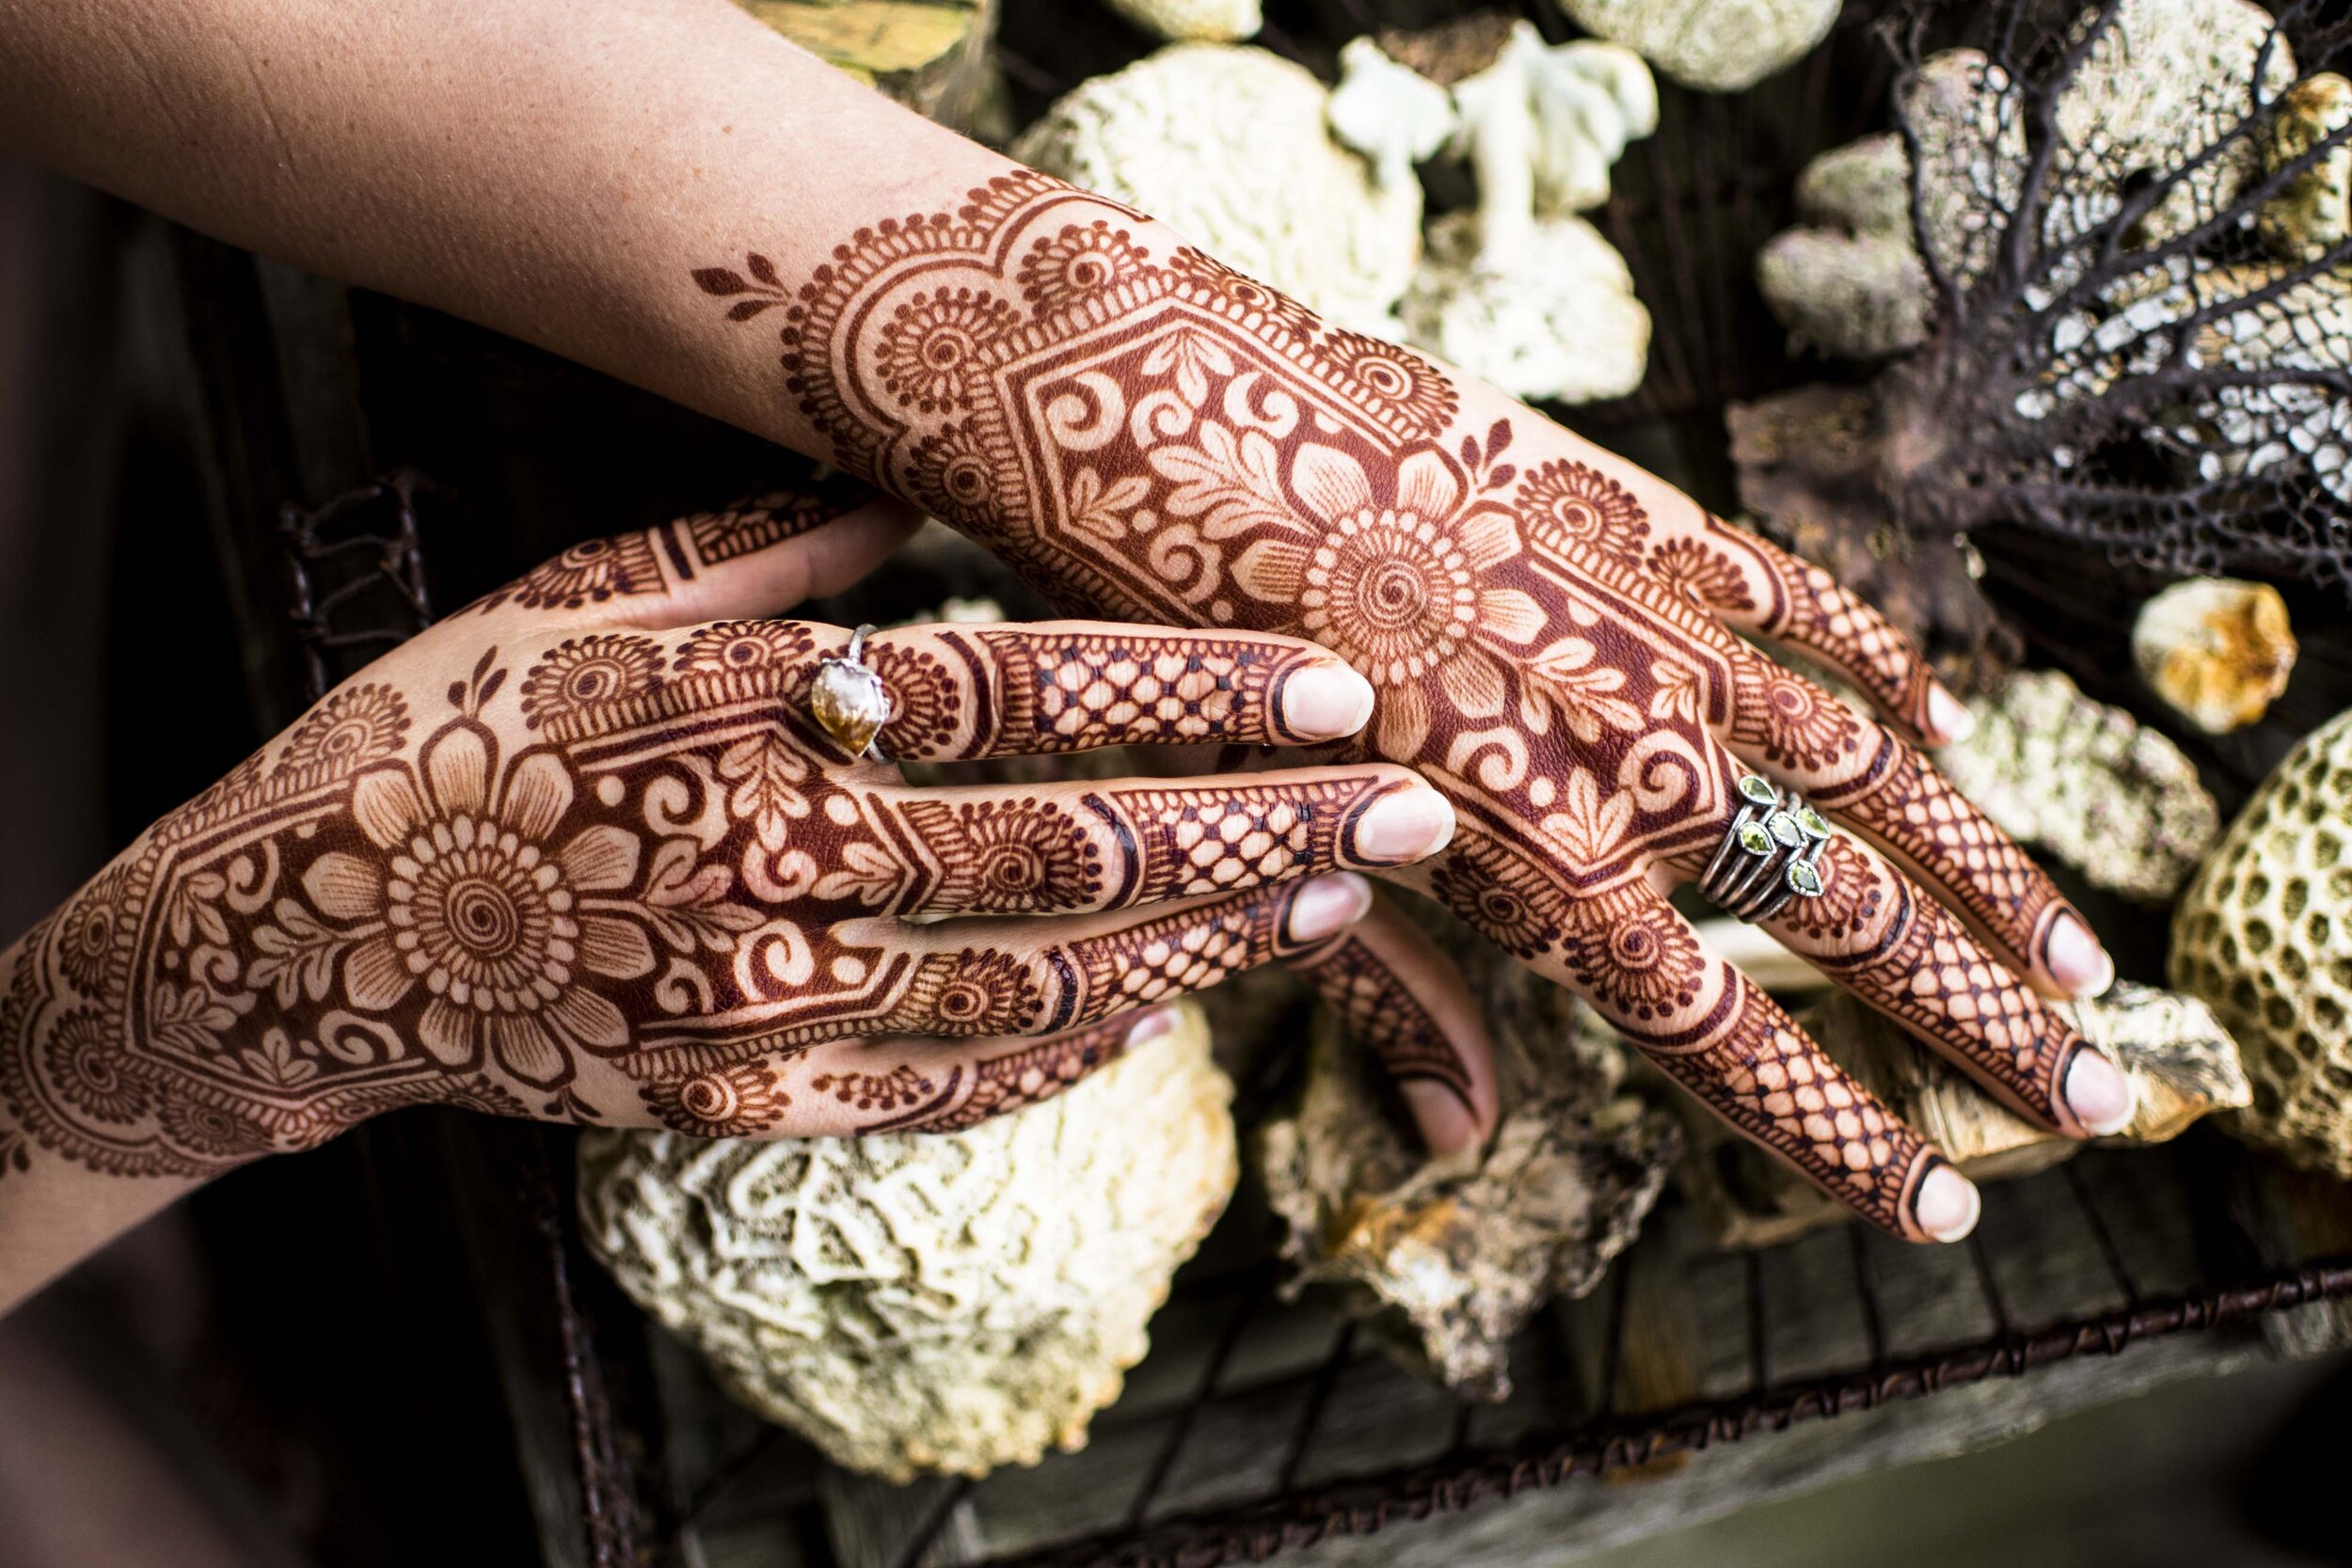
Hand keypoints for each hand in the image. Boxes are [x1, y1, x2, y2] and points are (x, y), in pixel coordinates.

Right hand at [0, 488, 1477, 1184]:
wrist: (304, 941)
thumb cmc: (448, 740)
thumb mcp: (585, 594)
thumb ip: (772, 549)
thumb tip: (920, 501)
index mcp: (752, 709)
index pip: (1030, 693)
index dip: (1206, 691)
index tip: (1342, 684)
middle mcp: (776, 861)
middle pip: (1084, 845)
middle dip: (1275, 826)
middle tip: (1414, 812)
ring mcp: (766, 1003)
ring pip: (1051, 976)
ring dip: (1212, 938)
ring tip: (1332, 897)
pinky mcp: (748, 1104)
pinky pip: (958, 1084)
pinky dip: (1076, 1039)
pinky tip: (1161, 997)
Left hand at [699, 176, 2132, 1239]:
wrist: (1151, 415)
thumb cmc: (1175, 653)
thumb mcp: (1272, 849)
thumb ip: (1389, 993)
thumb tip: (1459, 1141)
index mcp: (1515, 850)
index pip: (1723, 1030)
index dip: (1841, 1136)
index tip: (1939, 1209)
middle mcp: (1613, 747)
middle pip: (1849, 914)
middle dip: (1985, 1022)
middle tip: (2103, 1101)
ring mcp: (1646, 627)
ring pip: (1872, 772)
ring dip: (1988, 875)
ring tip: (2080, 960)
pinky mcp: (1643, 519)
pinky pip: (1813, 618)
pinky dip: (1897, 693)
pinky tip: (1952, 756)